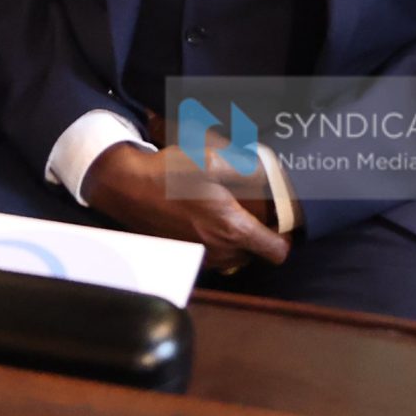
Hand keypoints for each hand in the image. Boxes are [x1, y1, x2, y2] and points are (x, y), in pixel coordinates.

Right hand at [83, 142, 288, 273]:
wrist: (129, 189)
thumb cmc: (169, 174)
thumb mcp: (210, 159)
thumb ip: (244, 166)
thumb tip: (268, 170)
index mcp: (232, 229)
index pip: (276, 252)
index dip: (285, 240)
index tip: (283, 225)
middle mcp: (221, 250)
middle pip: (257, 253)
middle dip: (260, 235)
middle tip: (255, 211)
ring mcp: (203, 256)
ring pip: (237, 256)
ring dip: (239, 239)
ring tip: (231, 213)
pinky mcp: (189, 255)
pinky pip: (217, 256)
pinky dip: (220, 242)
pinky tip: (209, 219)